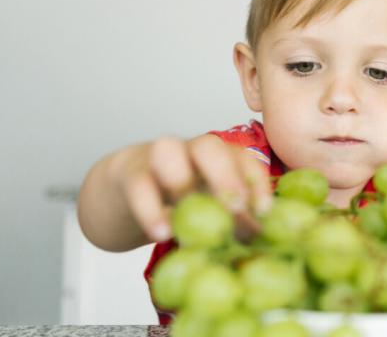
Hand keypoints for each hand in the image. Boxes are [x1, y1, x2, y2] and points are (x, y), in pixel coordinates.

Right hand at [118, 134, 272, 242]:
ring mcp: (156, 158)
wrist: (122, 195)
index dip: (256, 182)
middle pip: (209, 146)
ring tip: (191, 220)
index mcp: (217, 158)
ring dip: (182, 181)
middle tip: (235, 208)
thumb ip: (231, 221)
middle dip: (225, 175)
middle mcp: (189, 150)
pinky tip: (161, 233)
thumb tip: (258, 240)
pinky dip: (151, 209)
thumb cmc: (177, 203)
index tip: (264, 212)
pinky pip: (139, 186)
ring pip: (168, 151)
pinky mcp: (130, 175)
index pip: (243, 158)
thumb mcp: (208, 209)